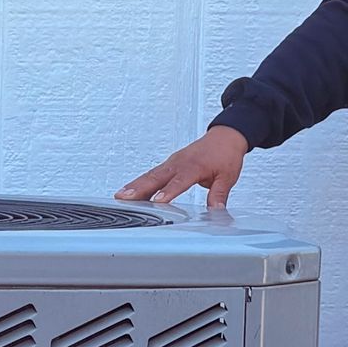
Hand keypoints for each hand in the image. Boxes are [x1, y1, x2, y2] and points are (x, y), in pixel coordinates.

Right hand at [117, 126, 248, 208]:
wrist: (225, 136)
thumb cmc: (225, 154)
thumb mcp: (227, 176)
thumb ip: (219, 194)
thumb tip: (216, 210)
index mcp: (194, 165)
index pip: (179, 181)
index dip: (168, 192)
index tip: (157, 201)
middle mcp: (179, 162)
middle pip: (157, 177)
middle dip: (140, 188)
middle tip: (124, 198)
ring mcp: (172, 162)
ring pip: (151, 175)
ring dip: (135, 185)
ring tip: (120, 196)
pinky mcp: (169, 163)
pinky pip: (153, 173)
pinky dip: (140, 182)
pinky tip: (130, 191)